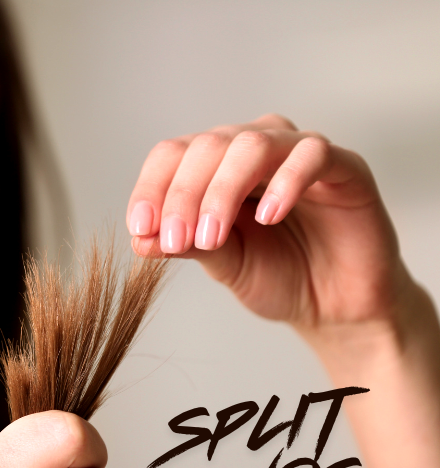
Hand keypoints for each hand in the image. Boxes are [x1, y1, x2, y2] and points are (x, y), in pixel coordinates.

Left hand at [126, 114, 415, 334]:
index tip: (140, 228)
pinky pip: (312, 154)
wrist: (334, 307)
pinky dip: (284, 182)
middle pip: (207, 146)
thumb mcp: (221, 263)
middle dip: (184, 195)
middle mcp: (253, 149)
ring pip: (251, 144)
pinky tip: (268, 216)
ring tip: (212, 236)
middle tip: (177, 240)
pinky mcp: (344, 167)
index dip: (151, 187)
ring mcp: (297, 153)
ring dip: (222, 191)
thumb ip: (185, 244)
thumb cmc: (278, 276)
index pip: (173, 154)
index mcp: (216, 167)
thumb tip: (139, 239)